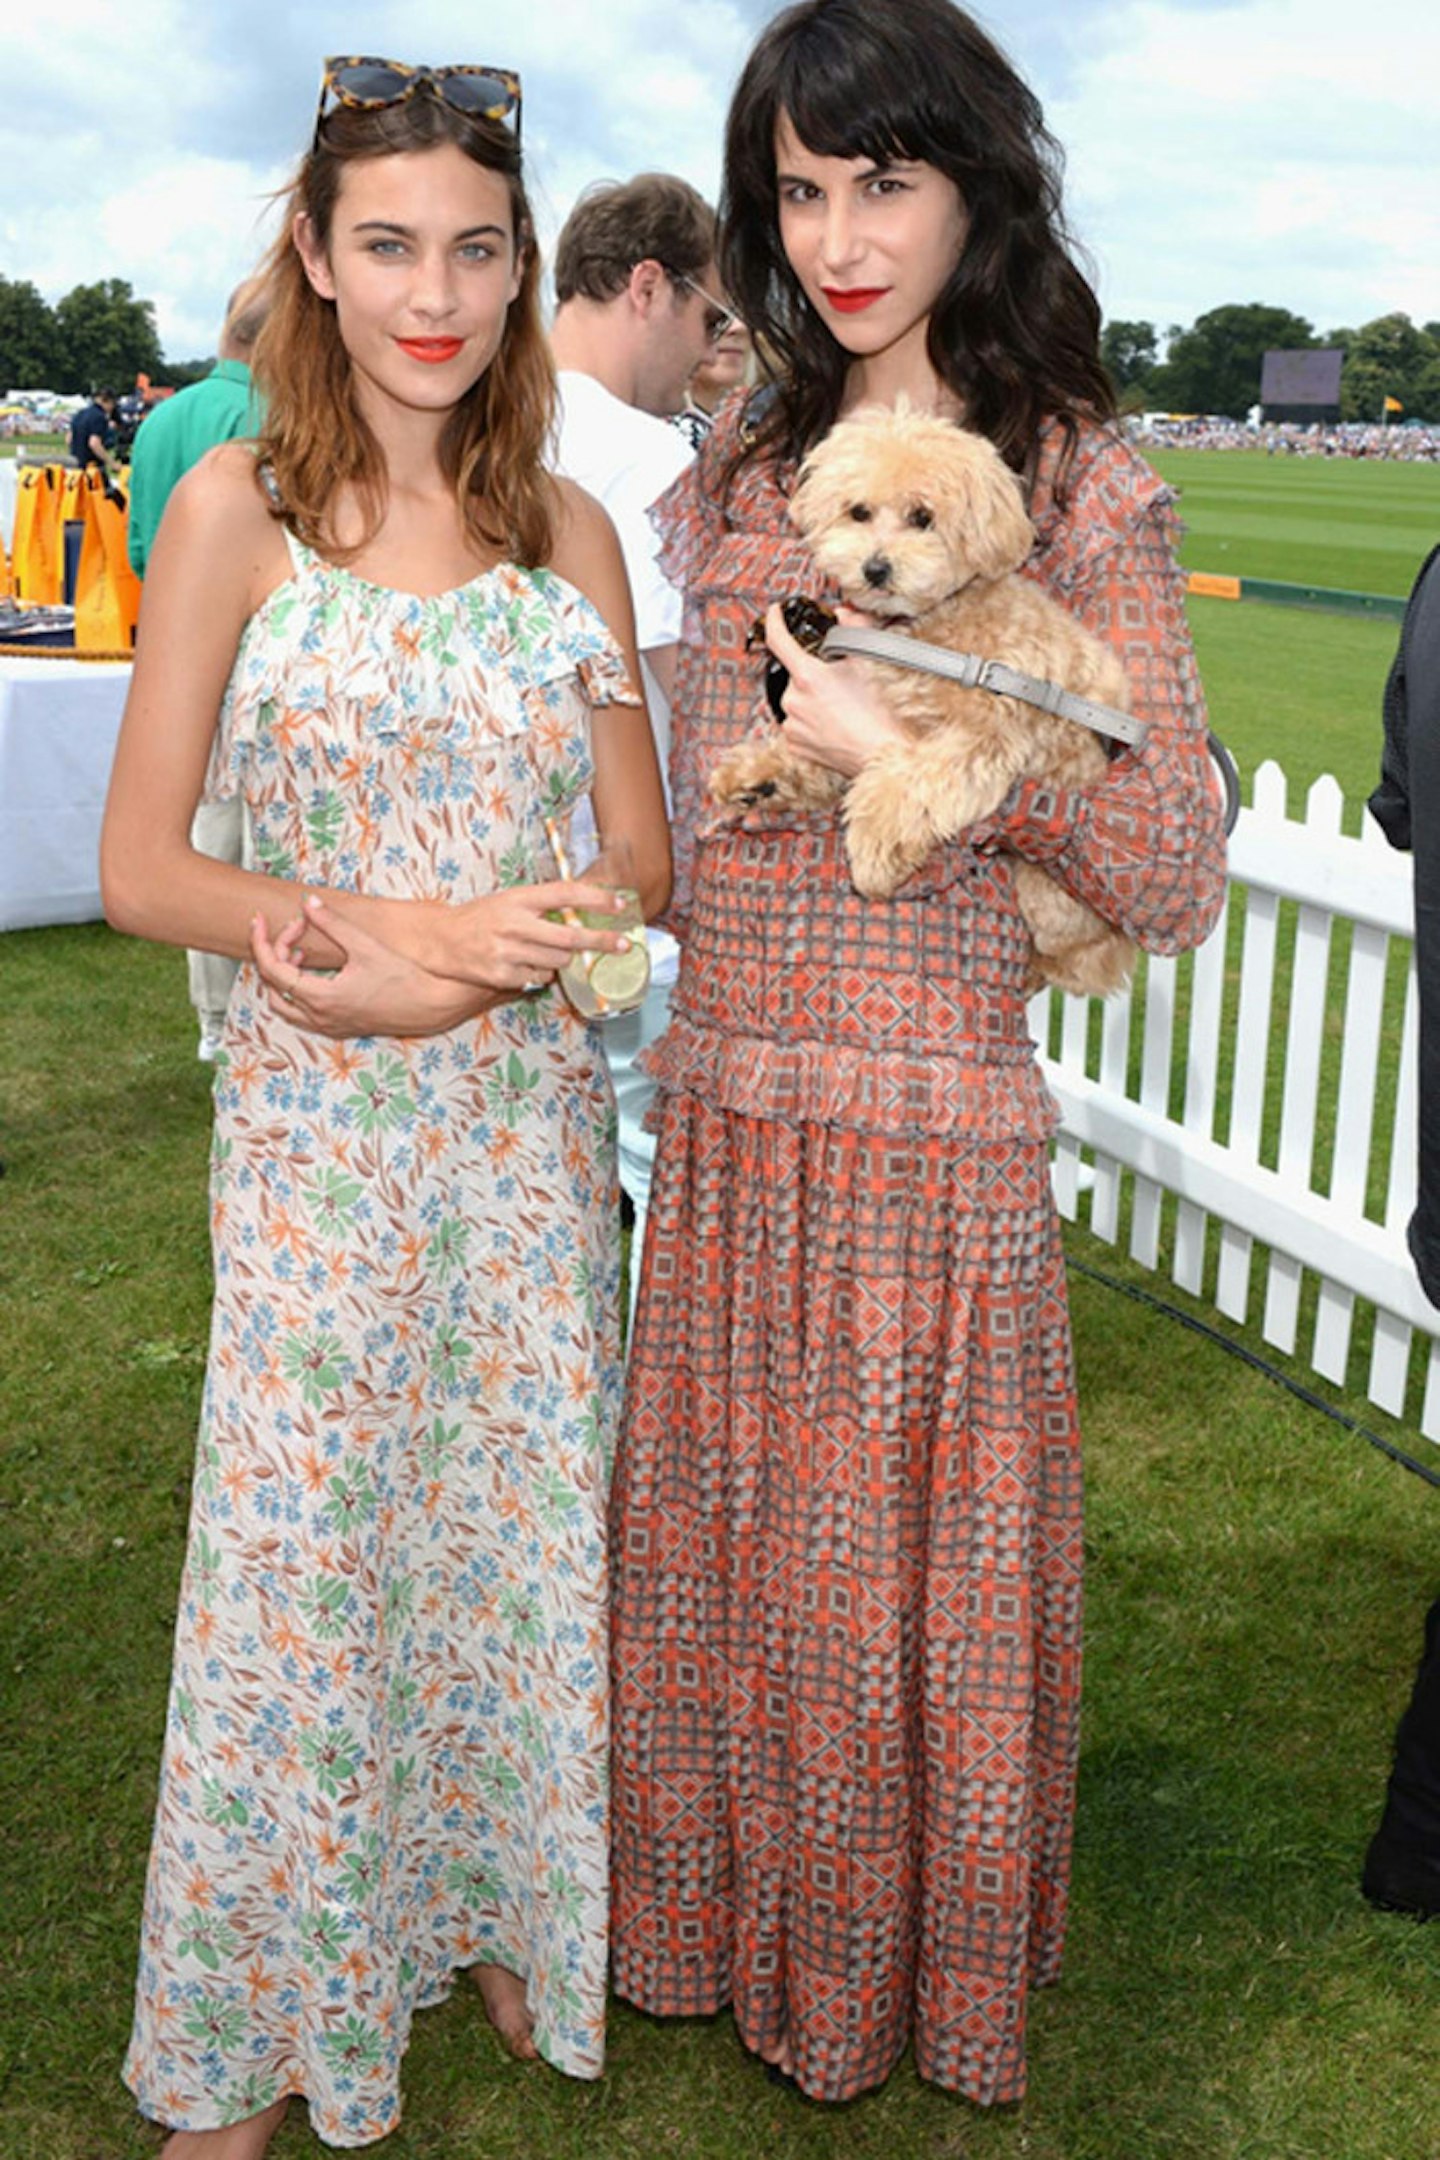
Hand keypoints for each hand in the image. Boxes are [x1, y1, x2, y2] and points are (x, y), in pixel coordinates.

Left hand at [251, 897, 494, 1038]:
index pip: (273, 969)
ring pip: (286, 1005)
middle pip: (274, 988)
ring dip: (285, 976)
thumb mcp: (365, 946)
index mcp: (322, 998)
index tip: (260, 920)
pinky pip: (304, 1013)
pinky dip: (299, 990)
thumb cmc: (404, 978)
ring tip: (302, 950)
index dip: (261, 941)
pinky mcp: (341, 1027)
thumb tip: (309, 903)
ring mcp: (330, 1026)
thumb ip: (333, 923)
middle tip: (293, 931)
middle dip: (275, 955)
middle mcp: (321, 1017)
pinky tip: (318, 970)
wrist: (433, 1005)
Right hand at [431, 878, 637, 990]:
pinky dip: (540, 973)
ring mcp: (507, 952)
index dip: (596, 898)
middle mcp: (514, 924)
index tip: (620, 903)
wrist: (441, 940)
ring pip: (558, 962)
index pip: (565, 894)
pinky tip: (522, 963)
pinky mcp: (502, 976)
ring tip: (540, 950)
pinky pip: (540, 978)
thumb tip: (586, 913)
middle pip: (570, 937)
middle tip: (624, 945)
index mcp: (518, 899)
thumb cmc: (482, 918)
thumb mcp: (510, 900)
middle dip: (601, 941)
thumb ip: (542, 906)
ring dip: (561, 959)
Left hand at [764, 601, 907, 777]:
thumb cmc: (878, 713)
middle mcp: (793, 700)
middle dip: (812, 675)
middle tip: (839, 685)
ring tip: (840, 709)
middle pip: (795, 675)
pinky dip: (810, 721)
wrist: (881, 754)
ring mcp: (792, 725)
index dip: (774, 621)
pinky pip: (797, 725)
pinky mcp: (794, 745)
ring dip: (811, 699)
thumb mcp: (868, 662)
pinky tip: (832, 725)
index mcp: (808, 676)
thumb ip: (854, 628)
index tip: (774, 613)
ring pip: (796, 701)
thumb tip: (844, 615)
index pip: (778, 640)